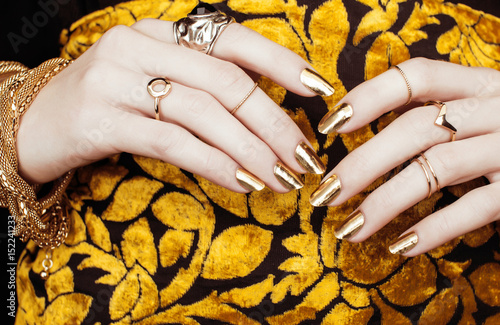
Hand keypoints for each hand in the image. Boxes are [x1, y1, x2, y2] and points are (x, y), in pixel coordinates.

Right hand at [16, 18, 333, 192]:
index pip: (231, 40)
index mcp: (158, 31)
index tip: (317, 90)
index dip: (279, 62)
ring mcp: (117, 81)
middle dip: (273, 123)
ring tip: (280, 179)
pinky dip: (216, 164)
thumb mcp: (153, 82)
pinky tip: (243, 184)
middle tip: (303, 157)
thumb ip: (199, 87)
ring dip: (251, 151)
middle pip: (226, 83)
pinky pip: (174, 143)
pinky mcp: (101, 120)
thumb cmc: (107, 104)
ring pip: (204, 114)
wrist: (32, 123)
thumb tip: (265, 120)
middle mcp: (138, 45)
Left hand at [310, 58, 499, 255]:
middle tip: (325, 194)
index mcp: (479, 83)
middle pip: (414, 129)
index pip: (415, 76)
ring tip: (350, 230)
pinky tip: (401, 246)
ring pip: (436, 170)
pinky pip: (475, 208)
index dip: (369, 97)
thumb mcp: (479, 109)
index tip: (330, 125)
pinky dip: (434, 229)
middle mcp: (496, 108)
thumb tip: (364, 132)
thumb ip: (435, 113)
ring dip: (385, 204)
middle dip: (361, 164)